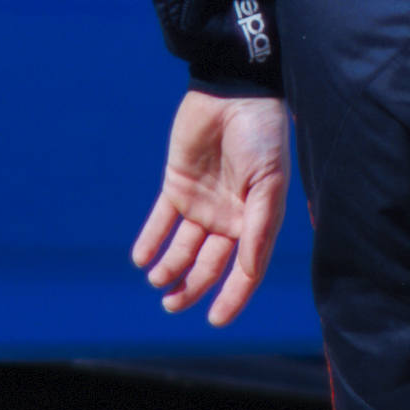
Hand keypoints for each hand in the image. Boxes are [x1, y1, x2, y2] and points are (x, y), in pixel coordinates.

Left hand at [135, 89, 291, 325]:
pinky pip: (162, 220)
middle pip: (209, 265)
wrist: (233, 90)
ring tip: (156, 281)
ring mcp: (202, 202)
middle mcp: (230, 217)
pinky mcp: (177, 185)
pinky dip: (151, 241)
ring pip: (183, 248)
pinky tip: (141, 259)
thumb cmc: (261, 134)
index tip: (214, 319)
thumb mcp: (269, 182)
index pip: (245, 270)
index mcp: (257, 220)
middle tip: (171, 304)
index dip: (233, 297)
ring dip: (170, 268)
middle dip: (191, 287)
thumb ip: (259, 228)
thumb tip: (249, 270)